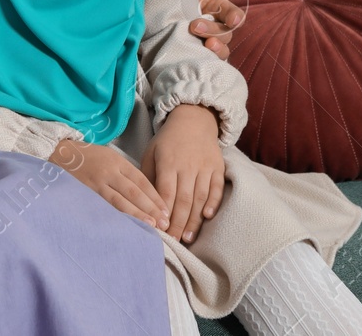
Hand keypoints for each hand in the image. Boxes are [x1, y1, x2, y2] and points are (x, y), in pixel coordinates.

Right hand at [49, 138, 170, 232]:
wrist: (60, 153)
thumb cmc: (88, 158)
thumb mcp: (110, 158)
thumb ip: (126, 174)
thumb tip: (146, 196)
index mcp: (118, 162)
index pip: (142, 181)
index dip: (155, 197)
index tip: (166, 211)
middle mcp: (109, 172)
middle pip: (135, 192)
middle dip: (151, 208)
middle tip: (165, 223)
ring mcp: (96, 183)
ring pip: (121, 201)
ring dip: (137, 215)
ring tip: (151, 226)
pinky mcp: (85, 193)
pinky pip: (104, 207)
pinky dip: (116, 216)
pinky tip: (125, 226)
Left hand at [141, 104, 226, 243]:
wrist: (194, 120)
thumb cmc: (167, 141)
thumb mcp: (151, 153)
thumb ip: (148, 176)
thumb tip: (144, 203)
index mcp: (168, 162)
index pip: (166, 192)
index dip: (163, 213)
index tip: (159, 230)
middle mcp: (188, 166)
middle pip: (183, 199)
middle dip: (178, 223)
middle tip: (172, 242)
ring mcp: (204, 167)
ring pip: (200, 197)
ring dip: (194, 219)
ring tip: (187, 238)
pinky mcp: (218, 167)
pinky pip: (217, 188)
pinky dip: (213, 203)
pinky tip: (207, 217)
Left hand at [186, 0, 243, 60]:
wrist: (154, 10)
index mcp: (216, 7)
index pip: (232, 14)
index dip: (234, 17)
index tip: (233, 20)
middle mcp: (215, 25)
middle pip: (226, 33)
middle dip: (214, 30)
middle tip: (194, 26)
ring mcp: (207, 41)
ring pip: (222, 50)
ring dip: (217, 49)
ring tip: (205, 46)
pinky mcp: (196, 54)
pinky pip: (209, 62)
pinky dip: (208, 61)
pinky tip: (199, 59)